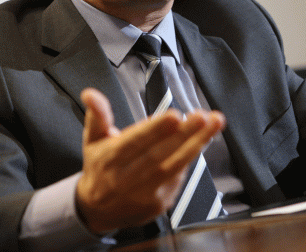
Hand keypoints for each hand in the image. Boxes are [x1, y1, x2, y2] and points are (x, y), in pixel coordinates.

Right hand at [75, 88, 225, 233]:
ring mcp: (145, 193)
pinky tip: (201, 140)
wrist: (97, 210)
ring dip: (198, 143)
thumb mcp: (93, 140)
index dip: (155, 130)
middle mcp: (127, 178)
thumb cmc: (99, 167)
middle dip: (185, 134)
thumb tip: (90, 94)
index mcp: (110, 159)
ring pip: (175, 166)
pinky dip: (190, 157)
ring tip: (215, 123)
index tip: (175, 116)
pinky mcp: (159, 204)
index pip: (135, 142)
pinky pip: (179, 177)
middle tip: (203, 116)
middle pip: (160, 154)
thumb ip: (97, 115)